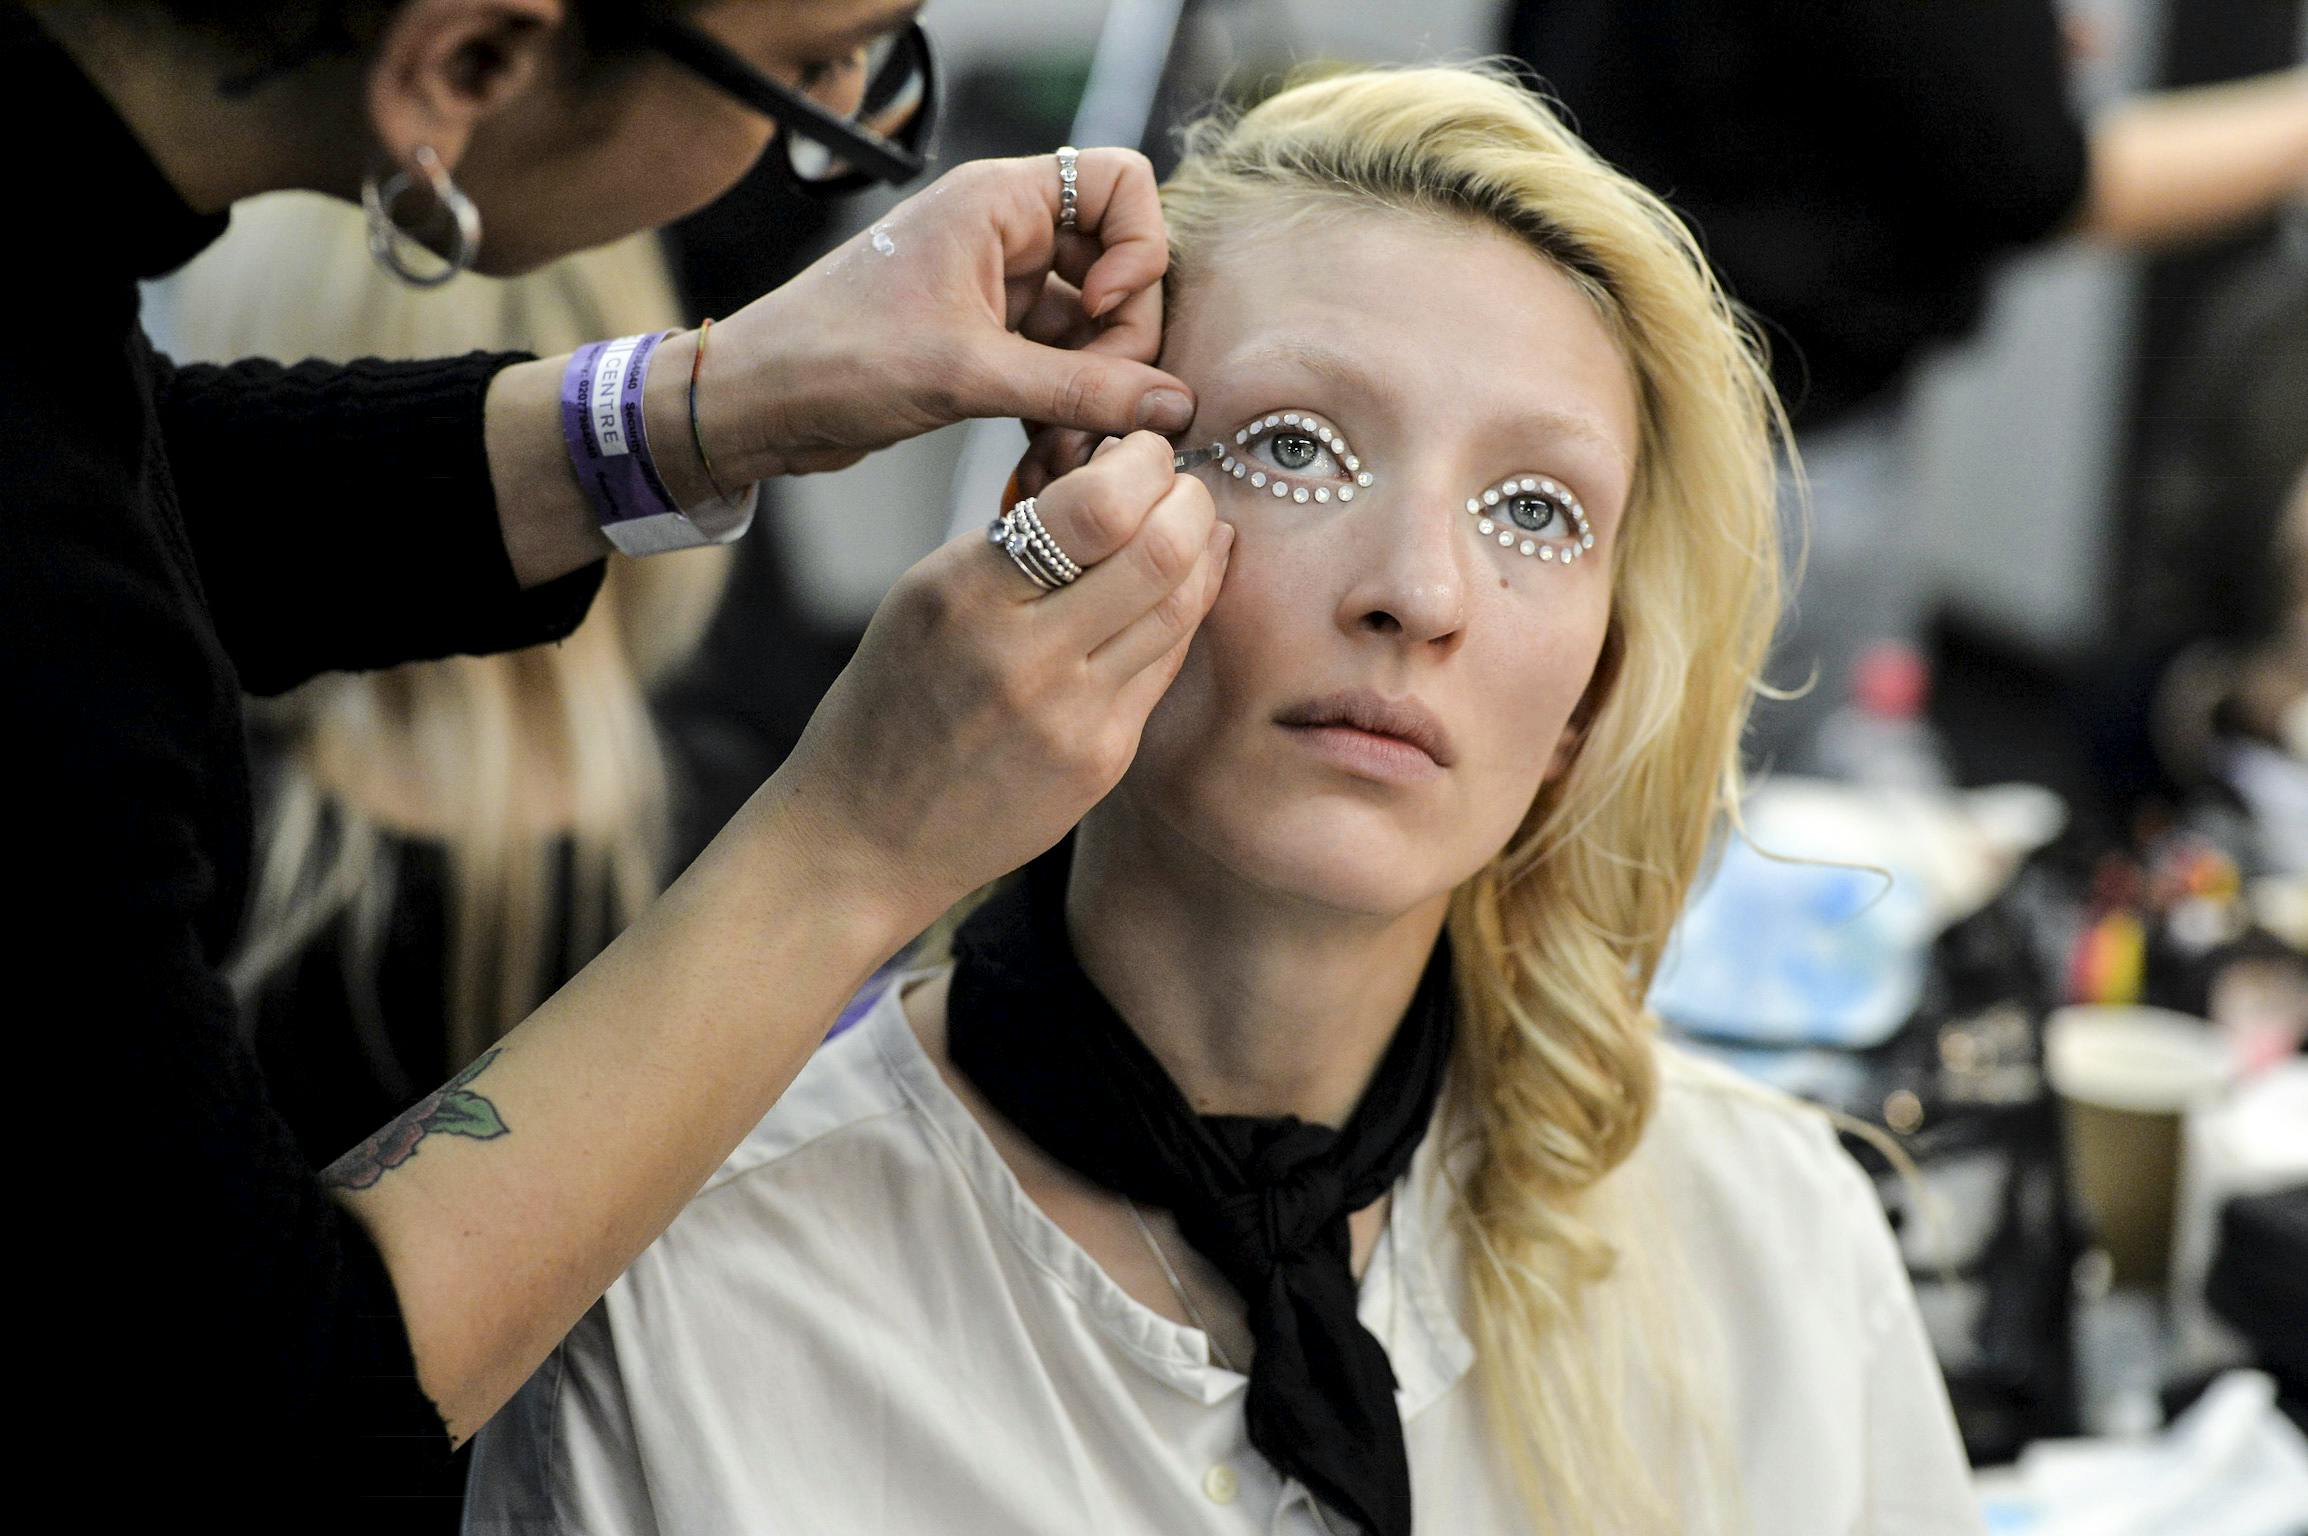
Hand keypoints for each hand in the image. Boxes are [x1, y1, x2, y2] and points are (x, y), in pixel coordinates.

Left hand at [701, 149, 1194, 480]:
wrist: (757, 406)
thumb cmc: (837, 359)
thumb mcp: (969, 374)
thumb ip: (1081, 390)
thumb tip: (1172, 407)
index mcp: (997, 203)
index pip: (1119, 184)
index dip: (1136, 248)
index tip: (1098, 310)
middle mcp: (1004, 236)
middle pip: (1119, 270)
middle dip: (1120, 347)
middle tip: (1098, 410)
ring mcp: (997, 292)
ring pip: (1093, 332)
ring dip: (1094, 395)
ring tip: (1068, 452)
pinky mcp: (986, 345)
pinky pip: (1059, 370)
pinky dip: (1064, 412)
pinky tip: (1049, 457)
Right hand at [767, 433, 1228, 929]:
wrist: (868, 837)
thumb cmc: (893, 702)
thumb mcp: (923, 597)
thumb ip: (1015, 540)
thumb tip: (1118, 476)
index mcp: (963, 593)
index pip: (1097, 507)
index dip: (1145, 464)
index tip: (1141, 451)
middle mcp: (1022, 654)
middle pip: (1161, 551)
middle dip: (1189, 499)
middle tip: (1179, 485)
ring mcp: (1071, 716)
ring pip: (1181, 607)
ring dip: (1199, 553)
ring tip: (1187, 529)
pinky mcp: (1101, 761)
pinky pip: (1166, 665)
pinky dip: (1183, 613)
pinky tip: (1179, 589)